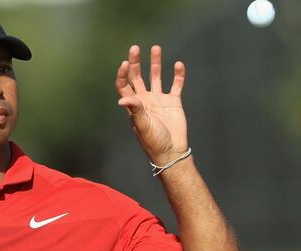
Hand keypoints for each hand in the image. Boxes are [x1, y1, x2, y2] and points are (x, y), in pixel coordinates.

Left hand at [115, 44, 187, 164]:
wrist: (171, 151)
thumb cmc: (154, 141)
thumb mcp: (142, 124)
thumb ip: (134, 109)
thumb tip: (121, 98)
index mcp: (134, 105)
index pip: (124, 85)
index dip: (123, 74)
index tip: (126, 63)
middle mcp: (145, 99)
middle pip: (137, 77)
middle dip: (135, 62)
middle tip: (135, 48)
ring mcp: (159, 99)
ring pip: (156, 77)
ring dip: (155, 63)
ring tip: (156, 48)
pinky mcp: (173, 102)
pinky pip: (176, 85)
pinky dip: (178, 75)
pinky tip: (179, 64)